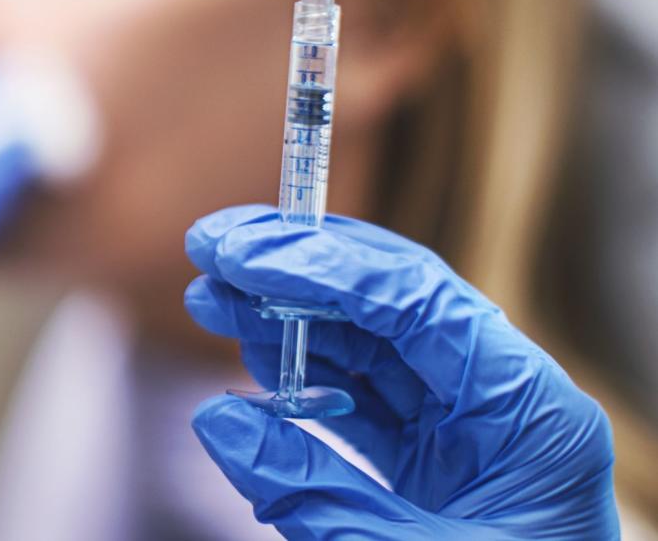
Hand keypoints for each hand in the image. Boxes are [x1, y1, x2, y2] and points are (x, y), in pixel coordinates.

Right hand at [183, 205, 618, 539]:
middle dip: (296, 271)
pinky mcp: (435, 459)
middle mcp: (499, 401)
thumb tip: (218, 418)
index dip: (318, 267)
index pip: (416, 300)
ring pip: (370, 343)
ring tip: (213, 298)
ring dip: (288, 317)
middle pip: (391, 302)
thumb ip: (308, 489)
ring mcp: (467, 429)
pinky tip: (251, 363)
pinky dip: (303, 378)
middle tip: (213, 249)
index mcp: (526, 412)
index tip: (239, 252)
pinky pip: (364, 399)